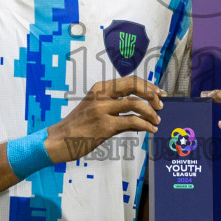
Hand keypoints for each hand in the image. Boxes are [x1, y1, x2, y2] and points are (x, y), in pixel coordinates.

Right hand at [47, 76, 162, 162]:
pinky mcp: (104, 127)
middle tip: (160, 106)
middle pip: (134, 86)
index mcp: (100, 88)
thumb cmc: (79, 126)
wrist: (59, 140)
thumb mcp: (94, 107)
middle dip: (152, 94)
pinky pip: (132, 122)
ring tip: (156, 121)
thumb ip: (114, 104)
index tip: (159, 93)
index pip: (130, 80)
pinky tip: (150, 129)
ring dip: (151, 113)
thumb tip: (140, 106)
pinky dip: (145, 125)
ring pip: (136, 104)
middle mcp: (101, 96)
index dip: (148, 86)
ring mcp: (102, 110)